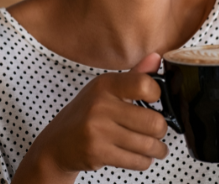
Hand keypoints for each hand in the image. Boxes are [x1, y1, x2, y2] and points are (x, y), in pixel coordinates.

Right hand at [12, 53, 168, 183]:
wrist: (57, 143)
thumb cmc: (86, 114)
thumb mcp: (105, 90)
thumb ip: (134, 76)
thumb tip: (157, 57)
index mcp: (105, 84)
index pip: (144, 84)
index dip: (157, 95)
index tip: (154, 102)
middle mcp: (100, 105)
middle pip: (153, 121)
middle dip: (161, 130)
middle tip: (157, 131)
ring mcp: (97, 130)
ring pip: (148, 145)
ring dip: (157, 149)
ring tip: (155, 147)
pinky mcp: (97, 152)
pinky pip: (137, 161)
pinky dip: (144, 161)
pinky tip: (140, 156)